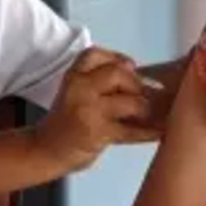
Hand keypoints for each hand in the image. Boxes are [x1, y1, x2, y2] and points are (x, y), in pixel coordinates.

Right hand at [36, 47, 160, 170]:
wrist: (46, 151)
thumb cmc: (67, 120)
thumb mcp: (75, 92)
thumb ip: (99, 81)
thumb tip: (140, 74)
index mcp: (73, 76)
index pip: (95, 54)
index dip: (117, 58)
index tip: (130, 67)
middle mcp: (79, 89)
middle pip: (118, 73)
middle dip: (135, 84)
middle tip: (141, 95)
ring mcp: (89, 111)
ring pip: (129, 102)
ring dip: (144, 109)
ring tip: (147, 114)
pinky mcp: (98, 134)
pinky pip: (131, 131)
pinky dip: (148, 132)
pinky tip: (159, 132)